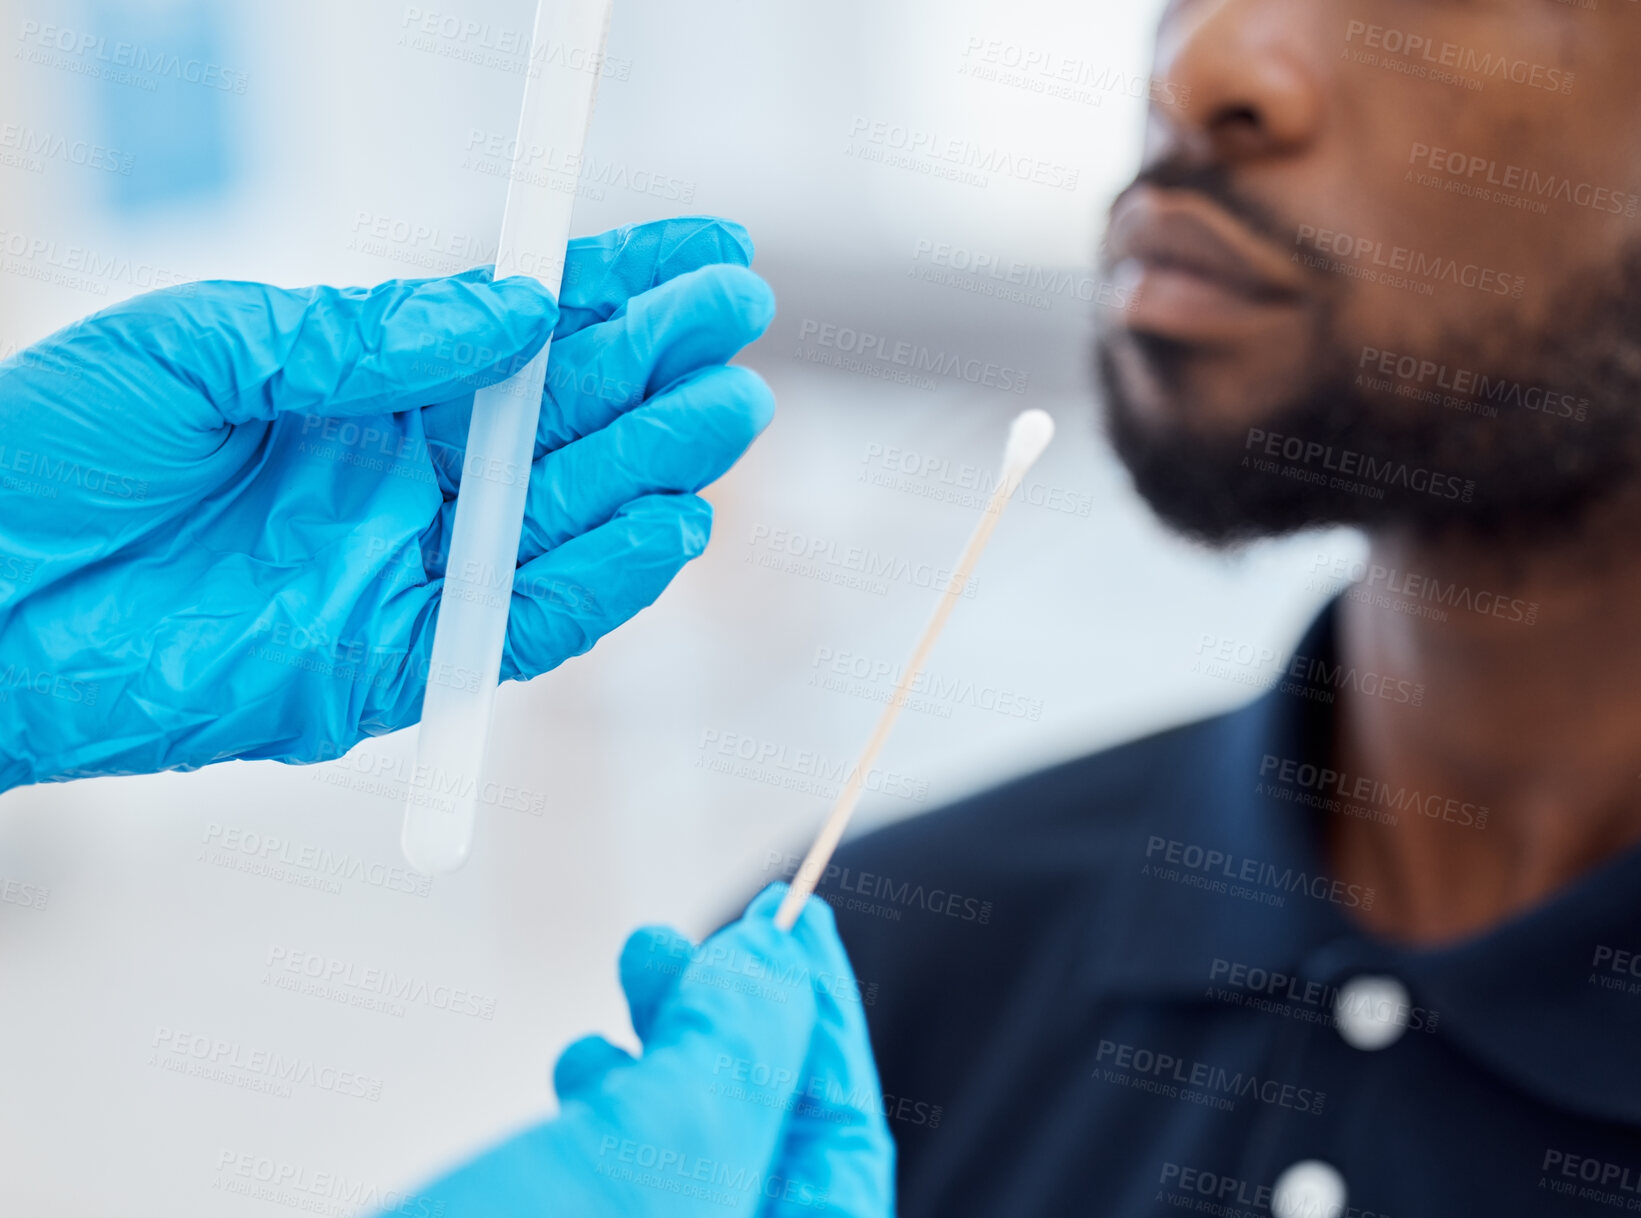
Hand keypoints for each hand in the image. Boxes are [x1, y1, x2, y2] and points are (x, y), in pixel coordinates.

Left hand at [0, 217, 774, 790]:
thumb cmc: (53, 454)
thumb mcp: (204, 346)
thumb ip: (369, 336)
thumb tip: (518, 311)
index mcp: (368, 390)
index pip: (526, 333)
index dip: (622, 288)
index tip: (707, 245)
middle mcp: (406, 480)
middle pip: (567, 423)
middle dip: (660, 370)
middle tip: (739, 321)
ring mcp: (407, 575)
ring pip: (566, 521)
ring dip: (655, 469)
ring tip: (731, 412)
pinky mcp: (394, 671)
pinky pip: (524, 628)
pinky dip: (603, 584)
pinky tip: (670, 527)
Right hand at [409, 885, 896, 1215]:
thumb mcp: (646, 1167)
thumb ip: (735, 1061)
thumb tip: (781, 964)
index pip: (842, 1140)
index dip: (822, 1016)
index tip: (796, 917)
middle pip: (772, 1144)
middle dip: (738, 1020)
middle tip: (692, 937)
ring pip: (694, 1154)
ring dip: (674, 1047)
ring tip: (636, 973)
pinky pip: (628, 1181)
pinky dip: (615, 1104)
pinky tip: (581, 1065)